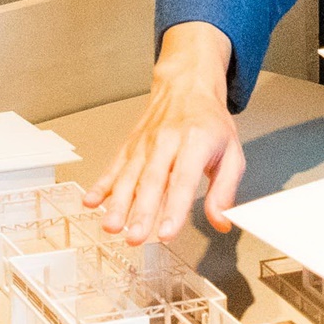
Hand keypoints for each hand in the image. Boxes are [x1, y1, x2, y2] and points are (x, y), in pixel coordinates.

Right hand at [83, 24, 245, 242]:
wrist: (187, 86)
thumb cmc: (209, 122)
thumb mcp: (232, 153)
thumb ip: (225, 190)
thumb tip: (220, 221)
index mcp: (196, 142)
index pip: (183, 180)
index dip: (174, 209)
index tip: (166, 233)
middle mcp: (167, 142)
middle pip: (151, 181)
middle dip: (141, 212)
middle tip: (134, 236)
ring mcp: (145, 143)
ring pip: (129, 176)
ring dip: (118, 203)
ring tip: (111, 226)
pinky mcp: (131, 145)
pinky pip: (115, 167)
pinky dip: (101, 185)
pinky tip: (91, 201)